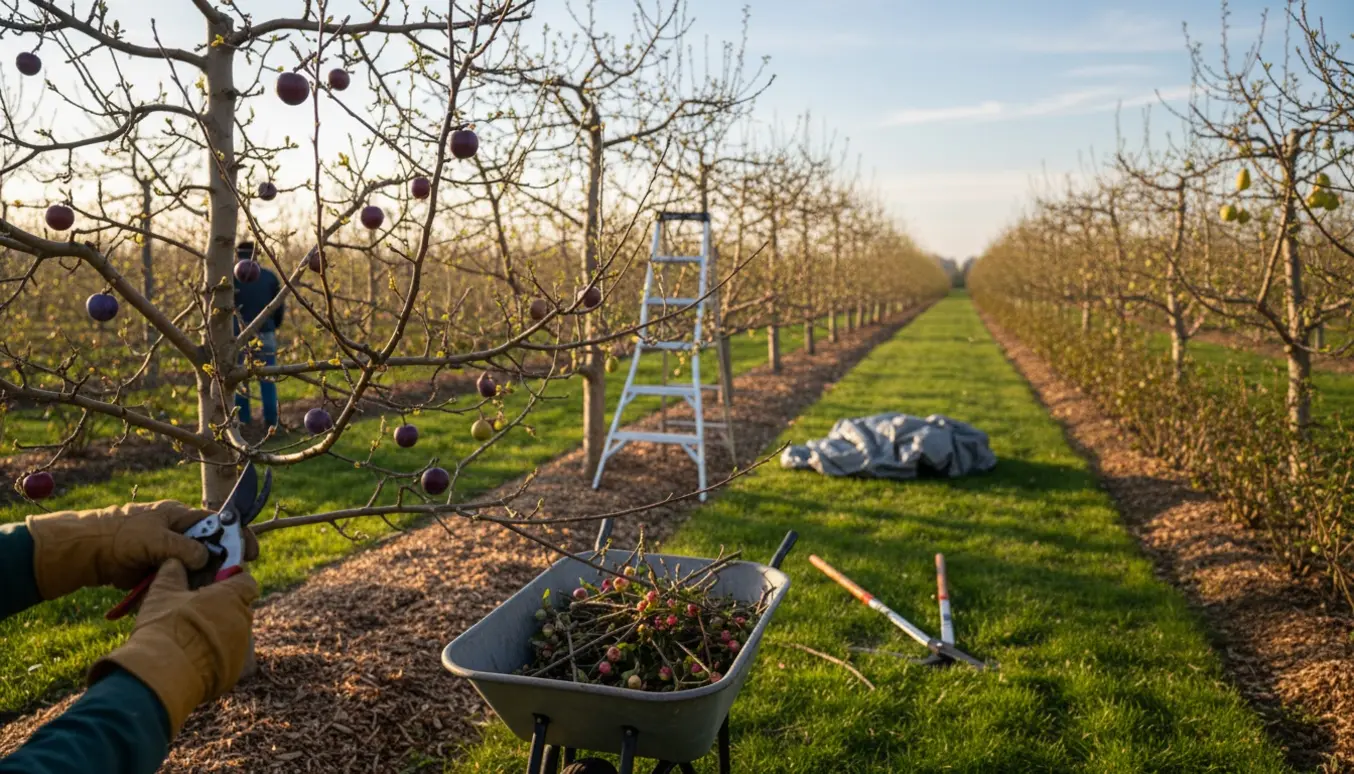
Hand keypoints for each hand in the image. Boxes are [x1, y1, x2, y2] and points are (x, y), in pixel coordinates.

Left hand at [25, 499, 255, 599]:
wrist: (90, 553)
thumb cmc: (121, 535)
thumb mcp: (155, 537)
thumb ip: (183, 548)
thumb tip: (207, 559)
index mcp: (181, 517)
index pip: (219, 522)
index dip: (238, 535)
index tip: (251, 552)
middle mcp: (181, 534)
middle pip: (213, 547)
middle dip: (225, 562)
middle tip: (233, 578)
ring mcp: (172, 553)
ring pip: (201, 567)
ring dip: (207, 579)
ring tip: (211, 591)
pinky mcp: (164, 572)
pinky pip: (184, 581)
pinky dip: (190, 589)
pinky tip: (194, 597)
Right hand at [90, 559, 258, 734]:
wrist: (164, 674)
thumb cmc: (165, 626)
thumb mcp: (162, 593)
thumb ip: (173, 573)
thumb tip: (174, 561)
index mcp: (232, 596)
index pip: (246, 581)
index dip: (232, 581)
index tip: (214, 586)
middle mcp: (244, 620)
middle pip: (240, 609)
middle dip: (223, 609)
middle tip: (196, 614)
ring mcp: (243, 647)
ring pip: (235, 634)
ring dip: (219, 634)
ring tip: (190, 640)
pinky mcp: (237, 672)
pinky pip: (230, 659)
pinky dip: (216, 658)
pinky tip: (193, 660)